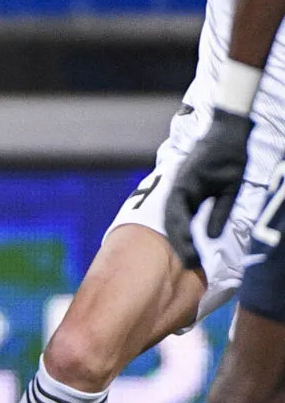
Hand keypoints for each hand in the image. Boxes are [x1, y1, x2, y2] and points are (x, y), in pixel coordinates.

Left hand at [165, 109, 251, 270]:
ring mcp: (178, 185)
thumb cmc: (226, 164)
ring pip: (173, 215)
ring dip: (179, 236)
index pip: (180, 224)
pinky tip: (190, 232)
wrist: (228, 138)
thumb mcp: (225, 194)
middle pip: (172, 223)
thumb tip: (210, 236)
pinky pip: (180, 202)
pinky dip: (184, 217)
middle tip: (187, 264)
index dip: (183, 242)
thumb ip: (217, 214)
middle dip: (179, 244)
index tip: (190, 260)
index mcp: (187, 198)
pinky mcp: (183, 179)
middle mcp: (178, 193)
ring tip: (187, 254)